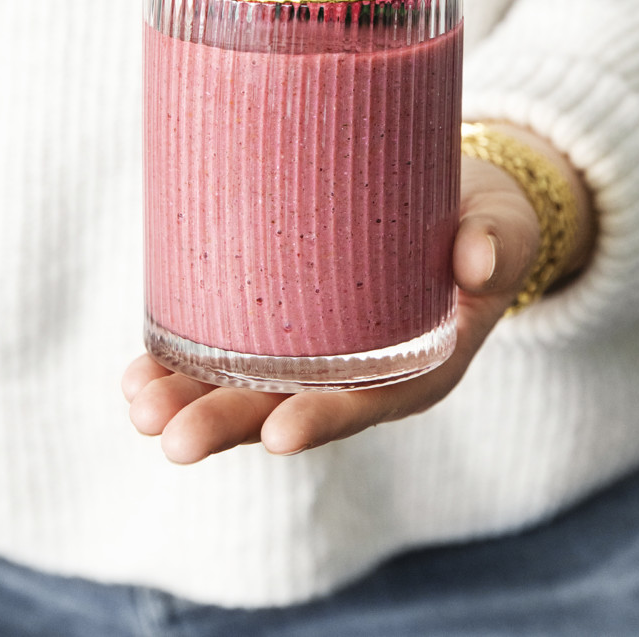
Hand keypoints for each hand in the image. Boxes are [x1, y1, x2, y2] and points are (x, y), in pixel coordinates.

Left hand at [122, 128, 592, 463]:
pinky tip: (140, 365)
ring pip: (249, 388)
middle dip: (225, 423)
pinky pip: (233, 350)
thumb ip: (498, 242)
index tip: (278, 432)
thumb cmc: (482, 223)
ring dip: (189, 399)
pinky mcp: (290, 321)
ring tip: (136, 400)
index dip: (324, 419)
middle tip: (166, 433)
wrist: (457, 206)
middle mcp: (360, 373)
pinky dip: (185, 359)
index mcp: (417, 366)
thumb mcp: (503, 229)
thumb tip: (480, 257)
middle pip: (289, 408)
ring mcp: (319, 352)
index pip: (368, 404)